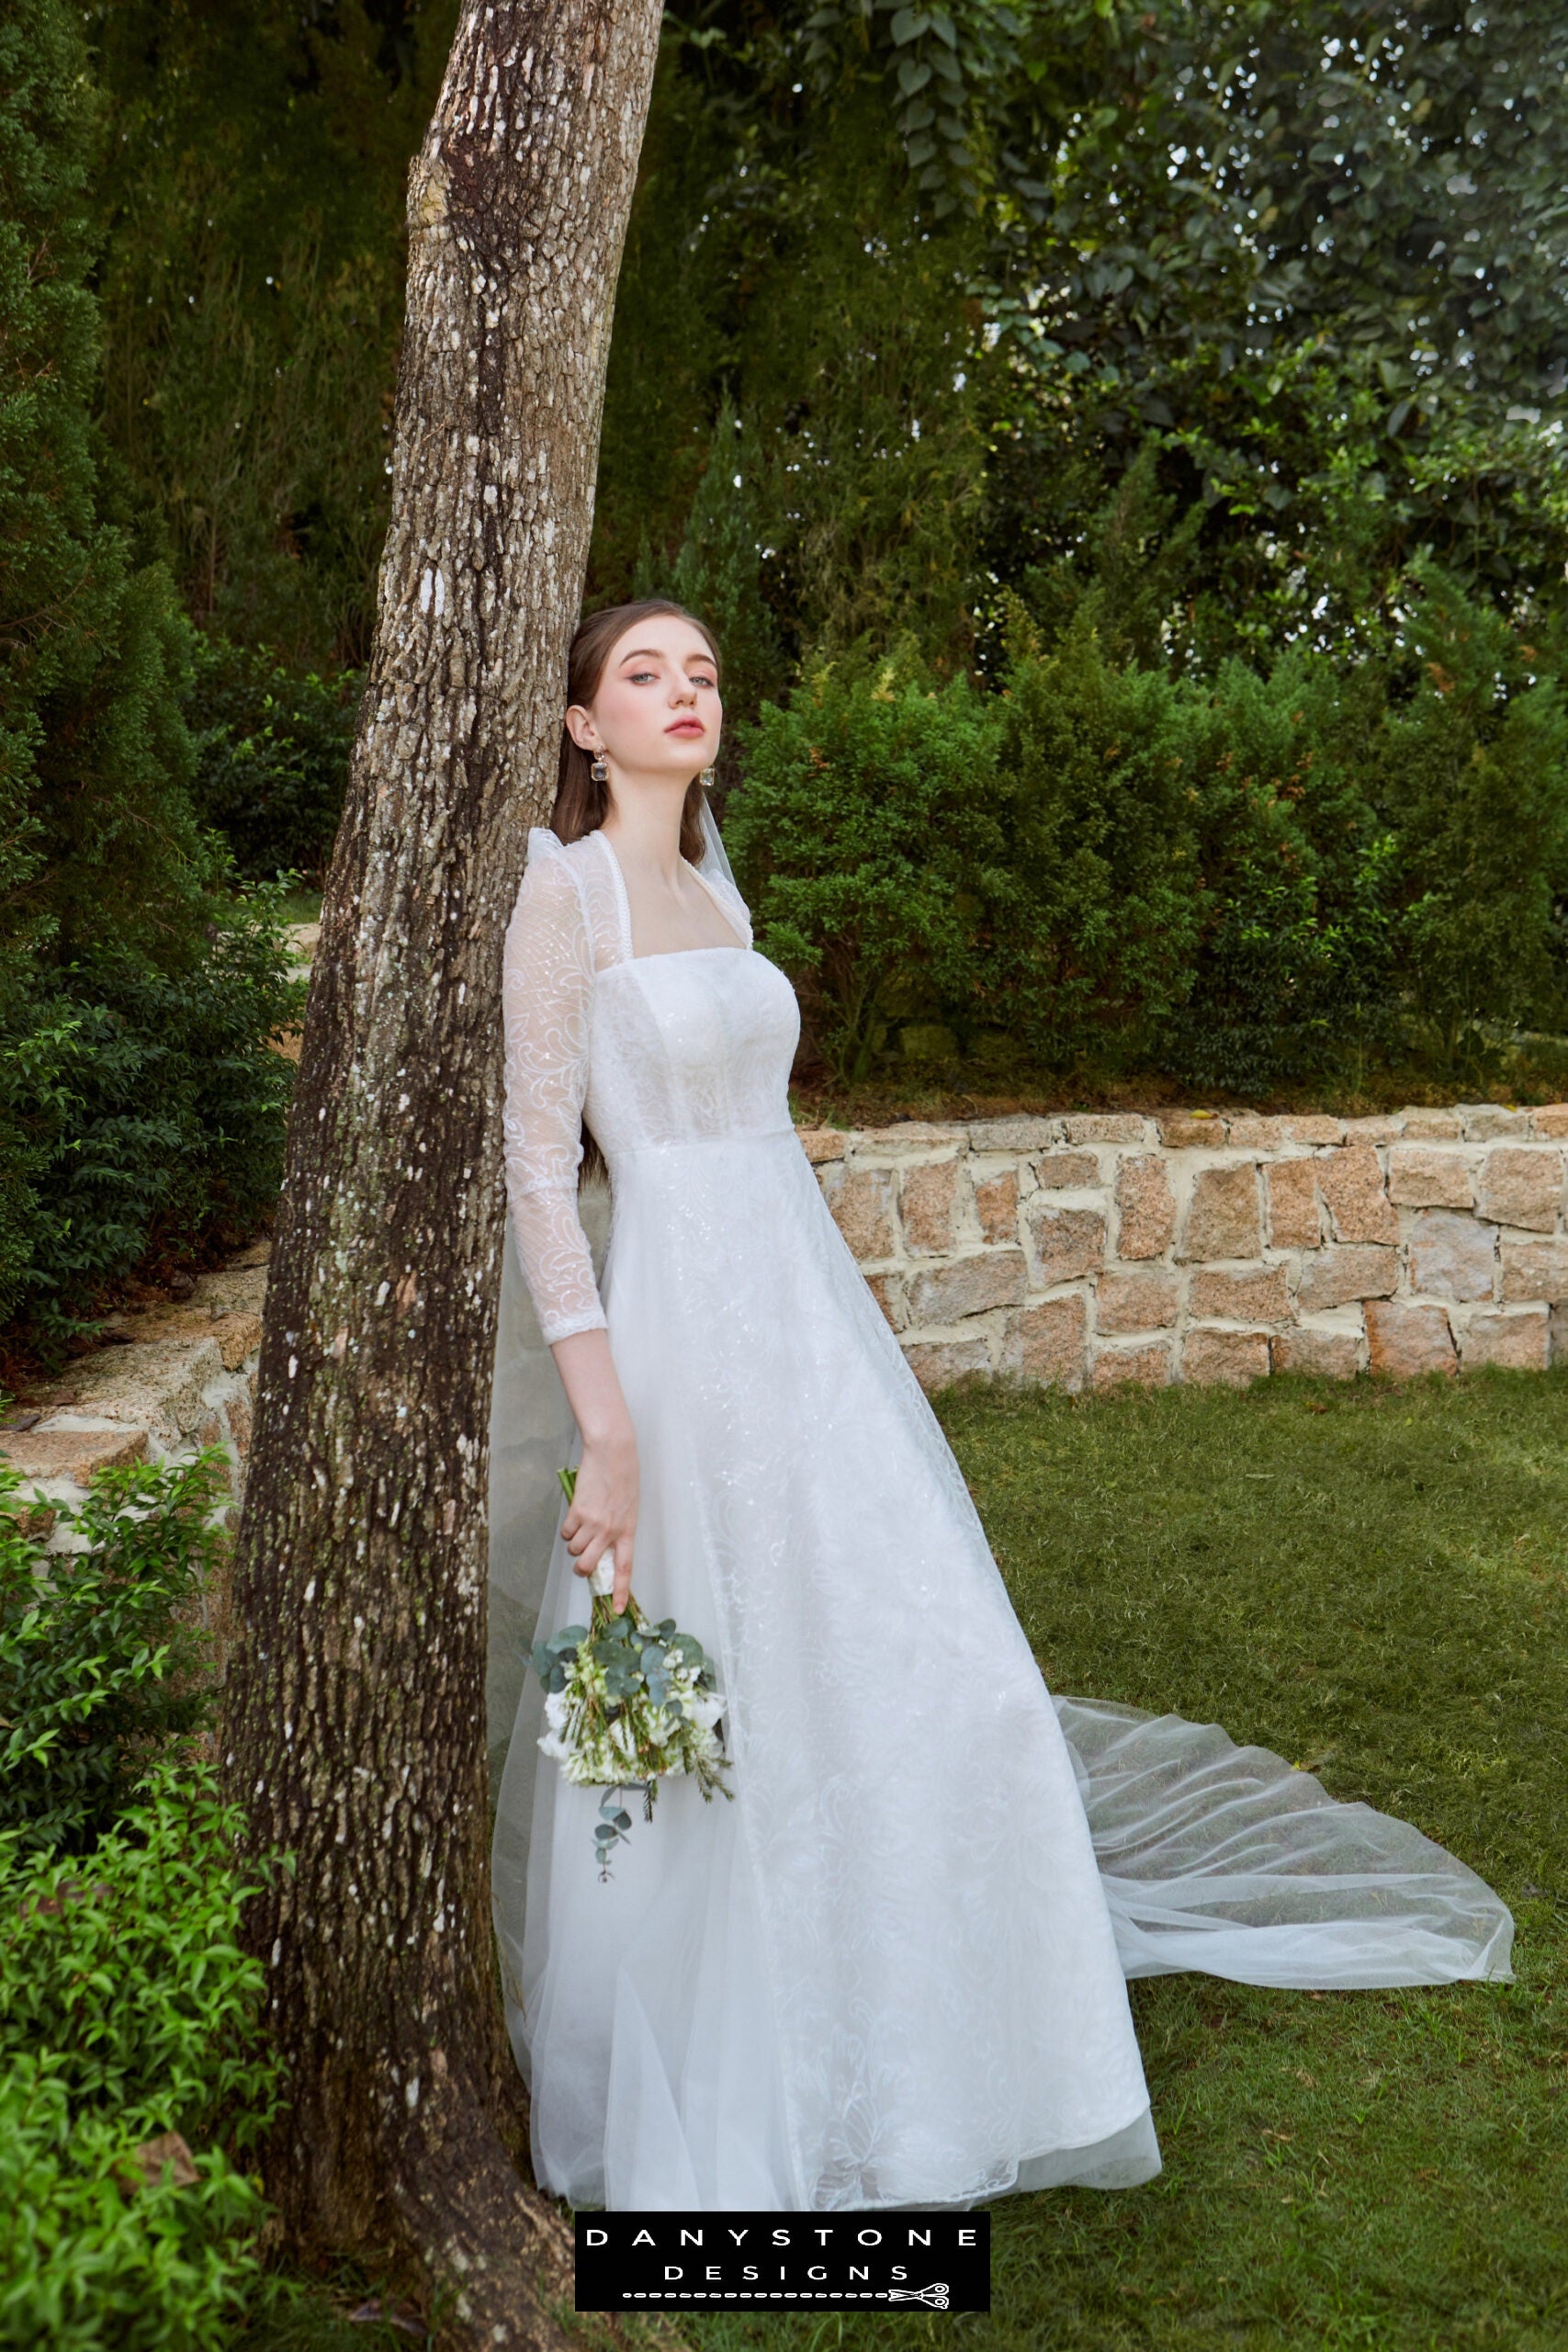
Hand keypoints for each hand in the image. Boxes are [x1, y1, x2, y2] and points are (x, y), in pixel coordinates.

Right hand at [561, 1427, 637, 1613]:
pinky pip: (565, 1533)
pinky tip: (576, 1514)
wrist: (612, 1452)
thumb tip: (601, 1548)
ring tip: (583, 1525)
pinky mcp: (577, 1512)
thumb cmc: (624, 1477)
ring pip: (574, 1550)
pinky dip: (567, 1528)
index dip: (620, 1592)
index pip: (624, 1569)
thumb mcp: (629, 1507)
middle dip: (581, 1568)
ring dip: (574, 1543)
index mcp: (628, 1531)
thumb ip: (618, 1529)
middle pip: (588, 1566)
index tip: (617, 1610)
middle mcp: (610, 1531)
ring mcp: (593, 1523)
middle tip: (581, 1561)